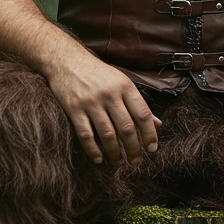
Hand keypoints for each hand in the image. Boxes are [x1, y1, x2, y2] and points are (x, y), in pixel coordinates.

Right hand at [45, 49, 161, 165]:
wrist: (66, 60)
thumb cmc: (97, 73)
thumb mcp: (121, 82)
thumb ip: (138, 104)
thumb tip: (157, 124)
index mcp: (125, 87)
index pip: (143, 115)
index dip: (150, 134)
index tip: (152, 149)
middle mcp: (110, 94)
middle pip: (127, 128)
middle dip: (133, 149)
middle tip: (136, 162)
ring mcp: (91, 102)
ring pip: (107, 134)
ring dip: (114, 153)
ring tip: (118, 163)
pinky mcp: (74, 108)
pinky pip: (86, 135)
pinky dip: (93, 150)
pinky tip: (99, 159)